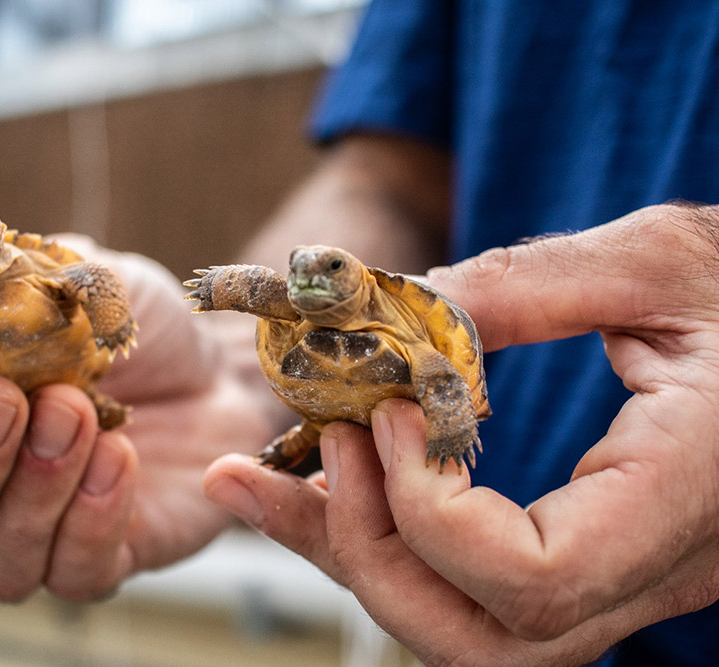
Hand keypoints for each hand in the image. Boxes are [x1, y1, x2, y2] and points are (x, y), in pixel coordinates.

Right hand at [0, 235, 269, 601]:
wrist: (217, 371)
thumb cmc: (134, 323)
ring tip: (79, 414)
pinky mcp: (96, 558)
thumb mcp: (76, 276)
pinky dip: (91, 515)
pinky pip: (70, 574)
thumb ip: (11, 277)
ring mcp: (27, 529)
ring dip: (32, 487)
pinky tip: (119, 454)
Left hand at [204, 203, 718, 664]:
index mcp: (689, 496)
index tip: (390, 411)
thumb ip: (531, 285)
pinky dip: (385, 543)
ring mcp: (621, 583)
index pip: (537, 580)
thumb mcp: (659, 264)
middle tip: (321, 442)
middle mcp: (656, 572)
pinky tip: (329, 486)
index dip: (432, 511)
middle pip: (482, 640)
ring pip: (465, 635)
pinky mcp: (589, 566)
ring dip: (357, 556)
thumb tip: (399, 310)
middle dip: (371, 550)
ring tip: (279, 474)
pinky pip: (470, 592)